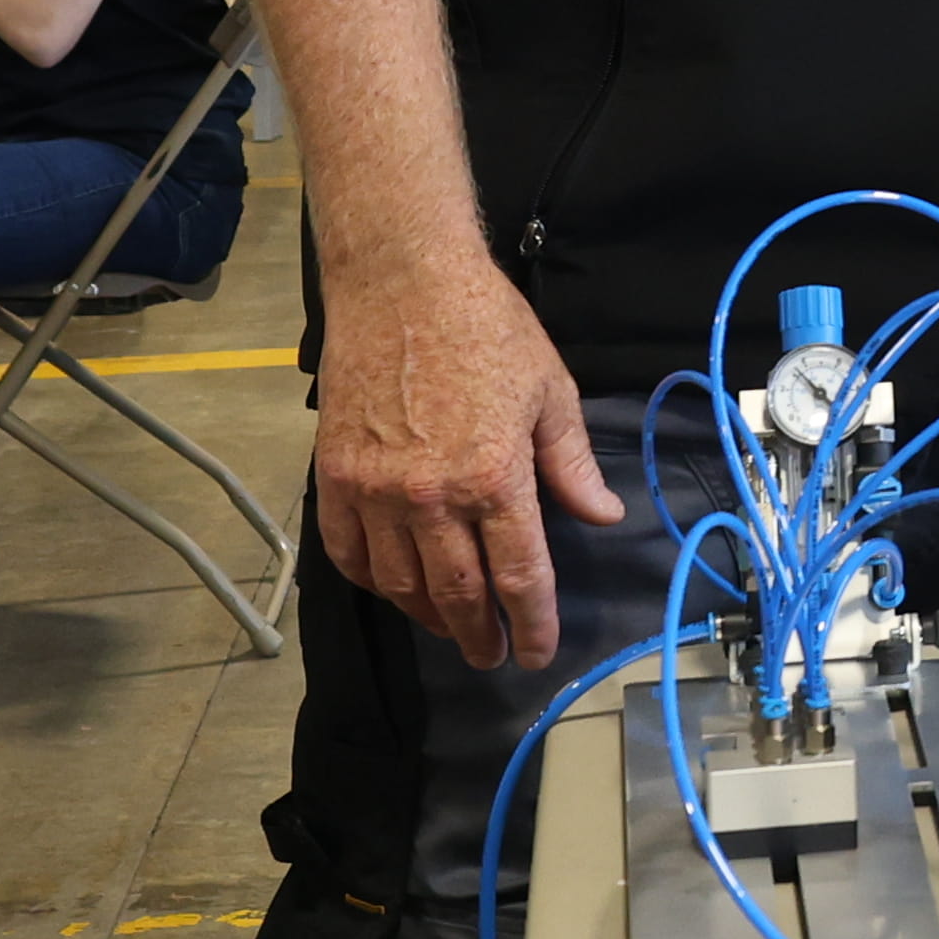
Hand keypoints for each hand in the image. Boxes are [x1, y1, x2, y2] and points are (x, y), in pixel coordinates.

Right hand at [312, 246, 624, 670]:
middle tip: (492, 657)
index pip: (519, 576)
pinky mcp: (335, 476)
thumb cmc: (487, 328)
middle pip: (457, 594)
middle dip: (479, 635)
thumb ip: (571, 464)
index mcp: (494, 478)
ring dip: (429, 617)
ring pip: (401, 584)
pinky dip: (373, 581)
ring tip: (451, 628)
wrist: (401, 282)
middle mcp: (431, 497)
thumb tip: (603, 515)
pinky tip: (395, 588)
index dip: (531, 625)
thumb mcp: (550, 391)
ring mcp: (375, 490)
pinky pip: (349, 553)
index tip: (537, 655)